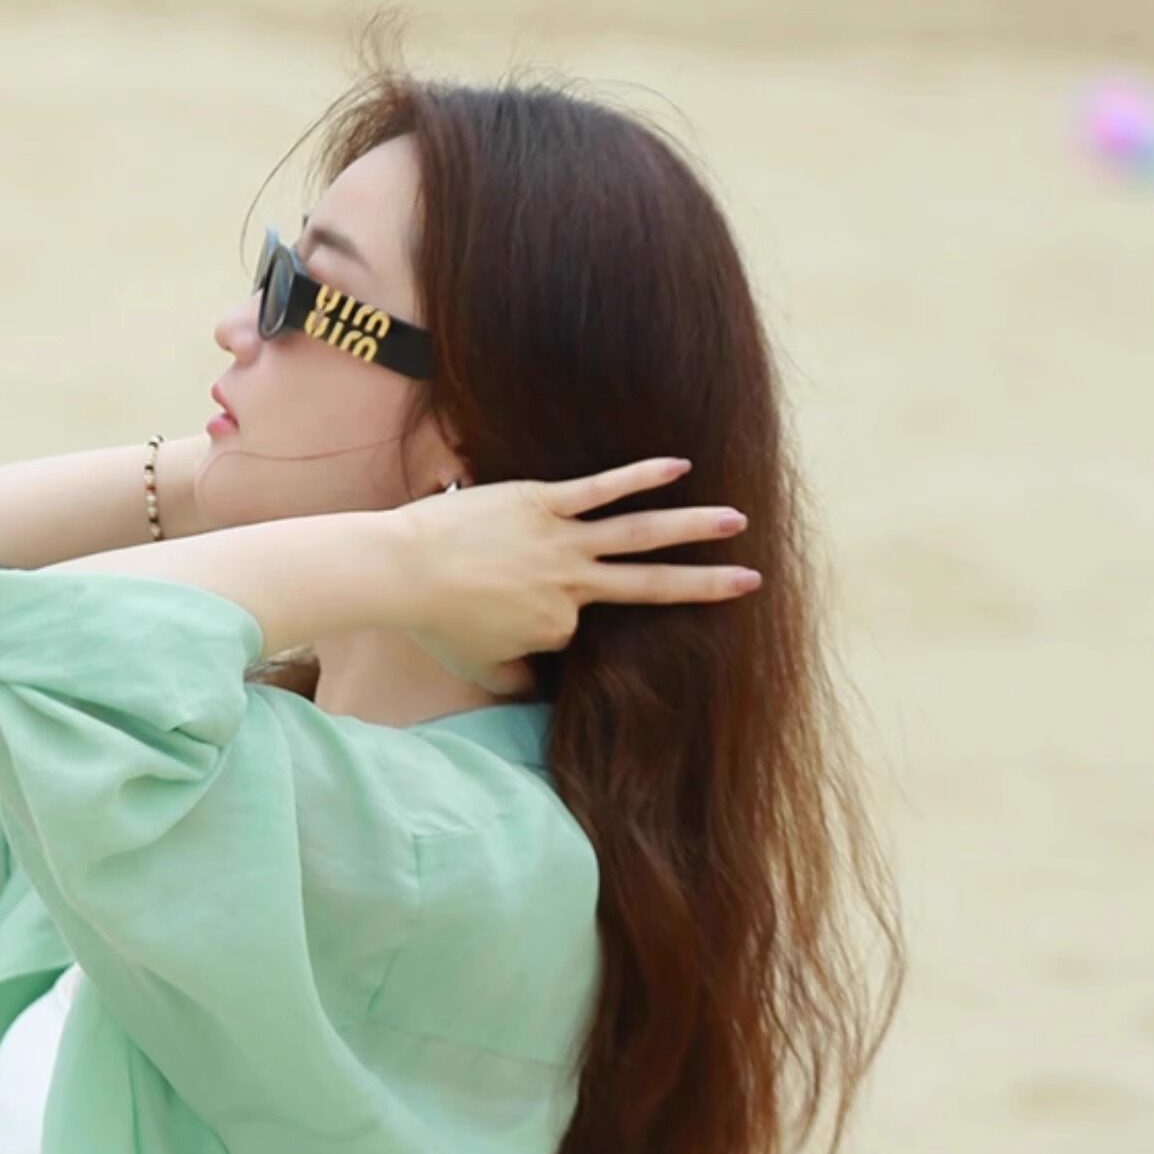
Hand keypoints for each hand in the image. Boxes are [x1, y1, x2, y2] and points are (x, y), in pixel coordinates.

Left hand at [393, 458, 759, 687]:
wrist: (402, 570)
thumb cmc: (433, 621)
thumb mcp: (477, 669)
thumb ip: (515, 681)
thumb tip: (537, 688)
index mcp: (558, 627)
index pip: (579, 625)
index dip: (548, 621)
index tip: (501, 610)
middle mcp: (572, 584)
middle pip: (650, 584)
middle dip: (706, 584)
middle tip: (752, 580)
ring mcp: (561, 540)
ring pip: (638, 533)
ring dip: (691, 526)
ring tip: (736, 521)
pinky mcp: (543, 500)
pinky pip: (600, 487)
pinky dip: (640, 475)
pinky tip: (679, 465)